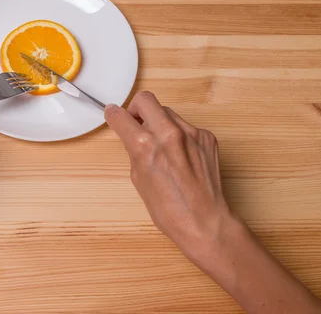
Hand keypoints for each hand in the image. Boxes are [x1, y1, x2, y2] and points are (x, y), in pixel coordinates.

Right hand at [105, 91, 233, 261]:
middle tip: (136, 122)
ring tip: (162, 145)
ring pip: (168, 112)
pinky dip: (179, 136)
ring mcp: (191, 133)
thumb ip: (135, 150)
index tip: (113, 115)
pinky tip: (181, 156)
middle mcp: (168, 133)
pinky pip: (186, 127)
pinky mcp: (207, 137)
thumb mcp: (138, 179)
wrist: (205, 221)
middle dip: (136, 109)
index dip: (113, 115)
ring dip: (159, 122)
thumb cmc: (168, 209)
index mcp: (144, 146)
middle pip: (145, 100)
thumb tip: (132, 135)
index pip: (120, 116)